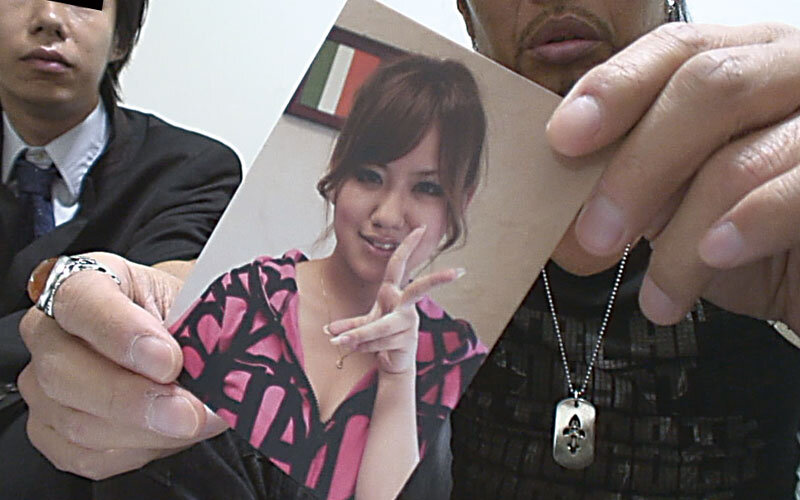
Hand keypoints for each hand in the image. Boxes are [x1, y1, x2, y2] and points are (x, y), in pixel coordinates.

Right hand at [17, 252, 227, 479]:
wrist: (181, 340)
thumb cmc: (183, 313)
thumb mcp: (195, 300)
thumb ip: (196, 321)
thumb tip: (217, 361)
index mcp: (85, 282)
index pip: (80, 301)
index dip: (122, 333)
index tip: (170, 359)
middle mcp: (51, 332)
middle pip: (63, 372)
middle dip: (134, 399)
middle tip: (188, 410)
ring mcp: (44, 385)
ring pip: (78, 422)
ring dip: (147, 431)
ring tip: (196, 420)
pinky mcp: (54, 432)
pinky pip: (90, 456)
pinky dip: (140, 450)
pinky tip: (170, 433)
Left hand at [326, 227, 464, 373]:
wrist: (393, 362)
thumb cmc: (382, 337)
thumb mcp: (364, 325)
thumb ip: (349, 325)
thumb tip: (329, 329)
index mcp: (394, 293)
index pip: (399, 265)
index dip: (408, 246)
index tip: (420, 228)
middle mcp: (406, 306)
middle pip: (420, 289)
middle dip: (438, 280)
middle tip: (456, 273)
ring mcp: (409, 323)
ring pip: (380, 326)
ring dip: (358, 336)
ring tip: (341, 342)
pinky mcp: (407, 340)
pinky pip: (379, 341)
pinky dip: (363, 345)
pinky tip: (362, 349)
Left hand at [546, 22, 799, 331]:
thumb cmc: (752, 238)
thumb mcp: (679, 204)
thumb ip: (631, 188)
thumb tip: (562, 212)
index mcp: (746, 63)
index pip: (677, 49)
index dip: (615, 87)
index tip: (565, 137)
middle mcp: (792, 74)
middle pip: (707, 87)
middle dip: (637, 167)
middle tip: (597, 234)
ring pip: (741, 155)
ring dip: (680, 238)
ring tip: (660, 292)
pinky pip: (793, 191)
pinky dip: (744, 228)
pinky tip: (714, 257)